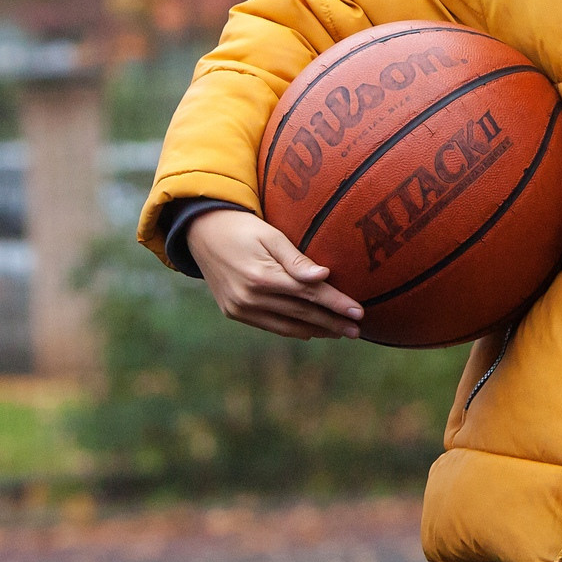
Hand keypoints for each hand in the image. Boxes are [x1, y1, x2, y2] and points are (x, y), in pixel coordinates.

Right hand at [184, 207, 362, 339]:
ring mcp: (241, 308)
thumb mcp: (271, 236)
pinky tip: (311, 331)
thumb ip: (296, 259)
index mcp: (262, 276)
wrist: (201, 233)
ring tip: (341, 333)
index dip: (336, 304)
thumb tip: (324, 276)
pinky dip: (293, 330)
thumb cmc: (243, 228)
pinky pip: (270, 326)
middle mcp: (251, 298)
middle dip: (332, 323)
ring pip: (288, 326)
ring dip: (316, 331)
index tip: (359, 312)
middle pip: (302, 313)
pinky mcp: (235, 312)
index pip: (309, 294)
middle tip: (357, 331)